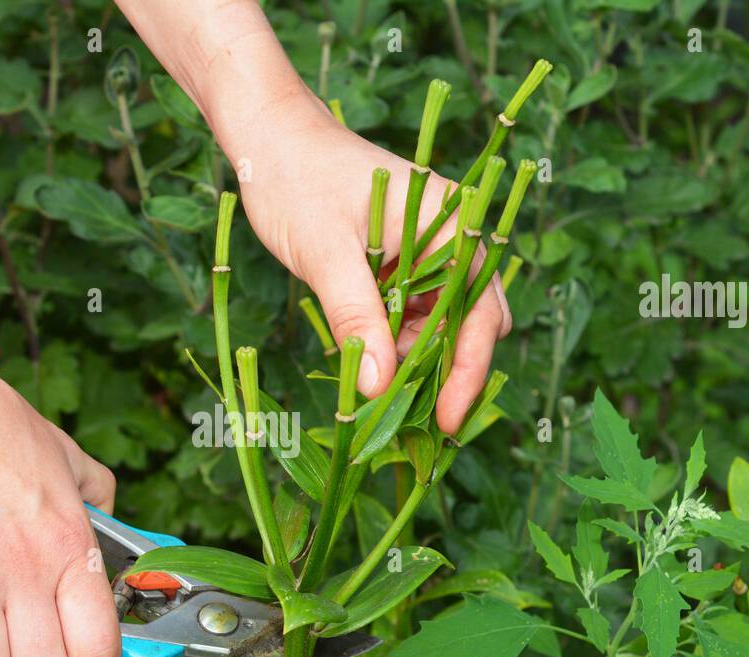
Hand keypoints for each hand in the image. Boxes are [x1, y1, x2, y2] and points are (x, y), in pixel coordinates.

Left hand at [234, 91, 511, 433]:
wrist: (271, 140)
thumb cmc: (298, 180)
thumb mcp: (325, 253)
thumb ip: (356, 317)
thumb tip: (377, 388)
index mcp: (450, 225)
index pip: (478, 312)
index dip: (467, 372)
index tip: (446, 422)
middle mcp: (450, 240)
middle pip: (468, 325)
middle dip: (444, 375)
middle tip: (411, 424)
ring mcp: (427, 253)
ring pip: (438, 328)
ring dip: (414, 365)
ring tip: (377, 401)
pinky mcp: (402, 265)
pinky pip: (410, 317)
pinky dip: (393, 347)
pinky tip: (367, 369)